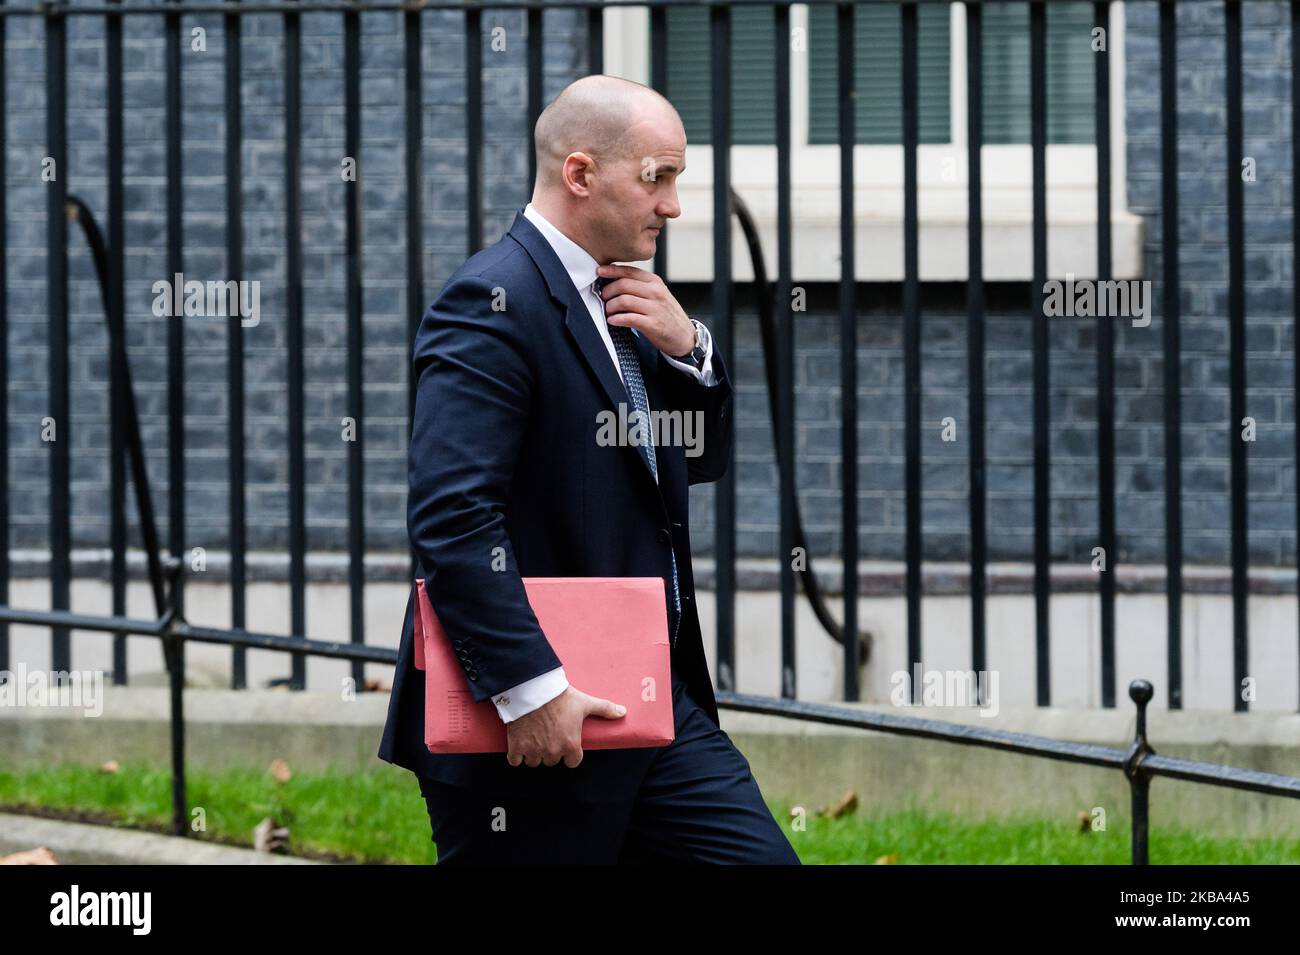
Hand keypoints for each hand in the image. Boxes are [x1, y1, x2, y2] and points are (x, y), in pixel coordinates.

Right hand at [505, 685, 626, 768]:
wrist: (533, 688)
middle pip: (552, 761)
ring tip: (533, 739)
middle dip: (550, 751)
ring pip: (534, 762)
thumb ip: (605, 709)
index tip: (565, 744)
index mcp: (571, 745)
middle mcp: (553, 752)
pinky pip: (515, 761)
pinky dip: (516, 755)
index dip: (569, 754)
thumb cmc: (561, 696)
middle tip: (548, 737)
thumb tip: (623, 712)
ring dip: (533, 754)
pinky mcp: (516, 747)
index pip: (573, 762)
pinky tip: (518, 745)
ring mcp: (533, 750)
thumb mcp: (585, 703)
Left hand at [596, 264, 695, 355]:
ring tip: (608, 311)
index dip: (611, 270)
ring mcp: (655, 308)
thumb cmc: (666, 314)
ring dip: (610, 306)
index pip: (629, 271)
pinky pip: (629, 318)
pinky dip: (617, 319)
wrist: (684, 336)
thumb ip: (639, 286)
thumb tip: (614, 279)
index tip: (599, 271)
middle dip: (608, 291)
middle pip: (623, 284)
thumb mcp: (657, 294)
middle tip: (603, 298)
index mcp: (655, 282)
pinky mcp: (653, 324)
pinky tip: (612, 320)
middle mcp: (655, 292)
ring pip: (624, 300)